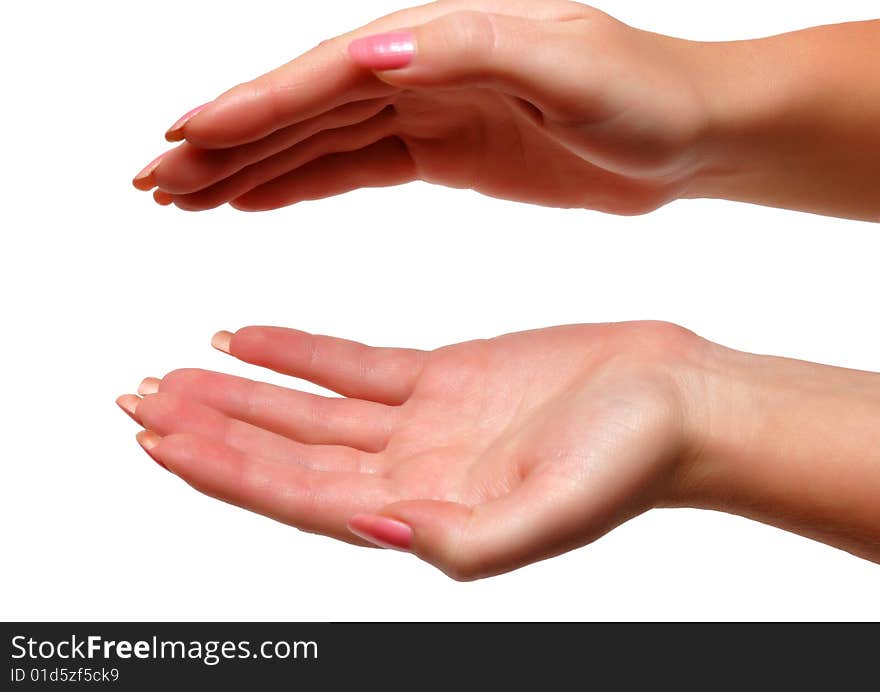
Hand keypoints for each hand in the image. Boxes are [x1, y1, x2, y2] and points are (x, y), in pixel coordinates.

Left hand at [117, 321, 701, 578]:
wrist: (680, 401)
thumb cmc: (635, 461)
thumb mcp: (556, 511)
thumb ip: (466, 541)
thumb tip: (377, 530)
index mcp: (426, 515)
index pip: (298, 496)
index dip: (226, 471)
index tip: (160, 440)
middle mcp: (410, 474)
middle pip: (286, 454)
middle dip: (210, 429)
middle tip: (136, 400)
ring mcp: (422, 425)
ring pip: (308, 410)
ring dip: (240, 393)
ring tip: (173, 371)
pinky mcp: (443, 378)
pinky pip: (352, 365)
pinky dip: (297, 352)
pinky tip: (247, 337)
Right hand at [132, 0, 712, 214]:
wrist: (688, 133)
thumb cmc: (645, 94)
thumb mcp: (568, 63)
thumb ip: (468, 52)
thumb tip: (369, 51)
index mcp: (442, 41)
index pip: (327, 76)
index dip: (252, 108)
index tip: (183, 138)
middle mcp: (421, 69)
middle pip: (303, 108)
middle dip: (226, 143)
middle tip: (152, 178)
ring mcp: (428, 112)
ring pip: (318, 141)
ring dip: (249, 167)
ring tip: (184, 195)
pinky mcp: (443, 152)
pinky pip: (355, 167)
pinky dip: (301, 182)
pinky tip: (258, 198)